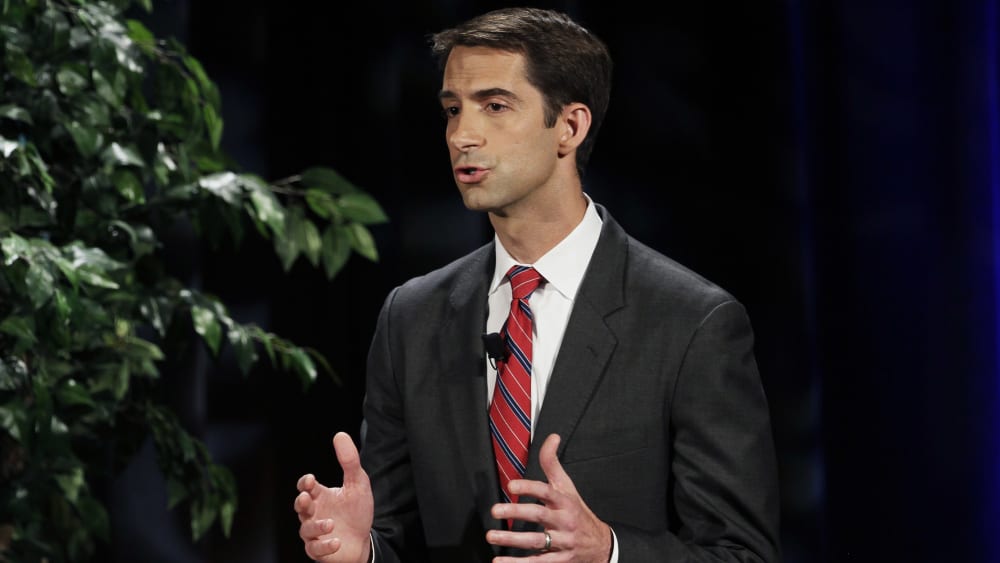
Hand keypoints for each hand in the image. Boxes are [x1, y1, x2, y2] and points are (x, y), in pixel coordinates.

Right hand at [294, 432, 373, 562]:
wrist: (363, 541)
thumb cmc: (357, 511)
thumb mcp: (358, 484)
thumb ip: (349, 461)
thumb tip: (340, 435)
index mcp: (320, 496)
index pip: (305, 487)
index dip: (304, 483)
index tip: (310, 480)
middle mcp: (314, 513)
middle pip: (299, 507)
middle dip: (300, 503)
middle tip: (307, 499)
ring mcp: (315, 533)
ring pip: (306, 529)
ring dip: (316, 526)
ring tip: (331, 524)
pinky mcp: (319, 550)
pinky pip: (315, 550)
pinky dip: (324, 546)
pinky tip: (336, 541)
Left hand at [485, 433, 611, 561]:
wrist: (601, 544)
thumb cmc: (578, 511)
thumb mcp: (568, 487)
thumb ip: (553, 463)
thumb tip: (552, 437)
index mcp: (565, 501)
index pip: (547, 492)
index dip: (530, 487)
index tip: (512, 484)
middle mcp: (564, 521)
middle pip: (540, 516)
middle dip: (517, 512)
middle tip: (496, 509)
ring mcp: (563, 542)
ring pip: (537, 542)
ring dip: (512, 540)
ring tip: (492, 535)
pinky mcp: (560, 560)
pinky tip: (500, 562)